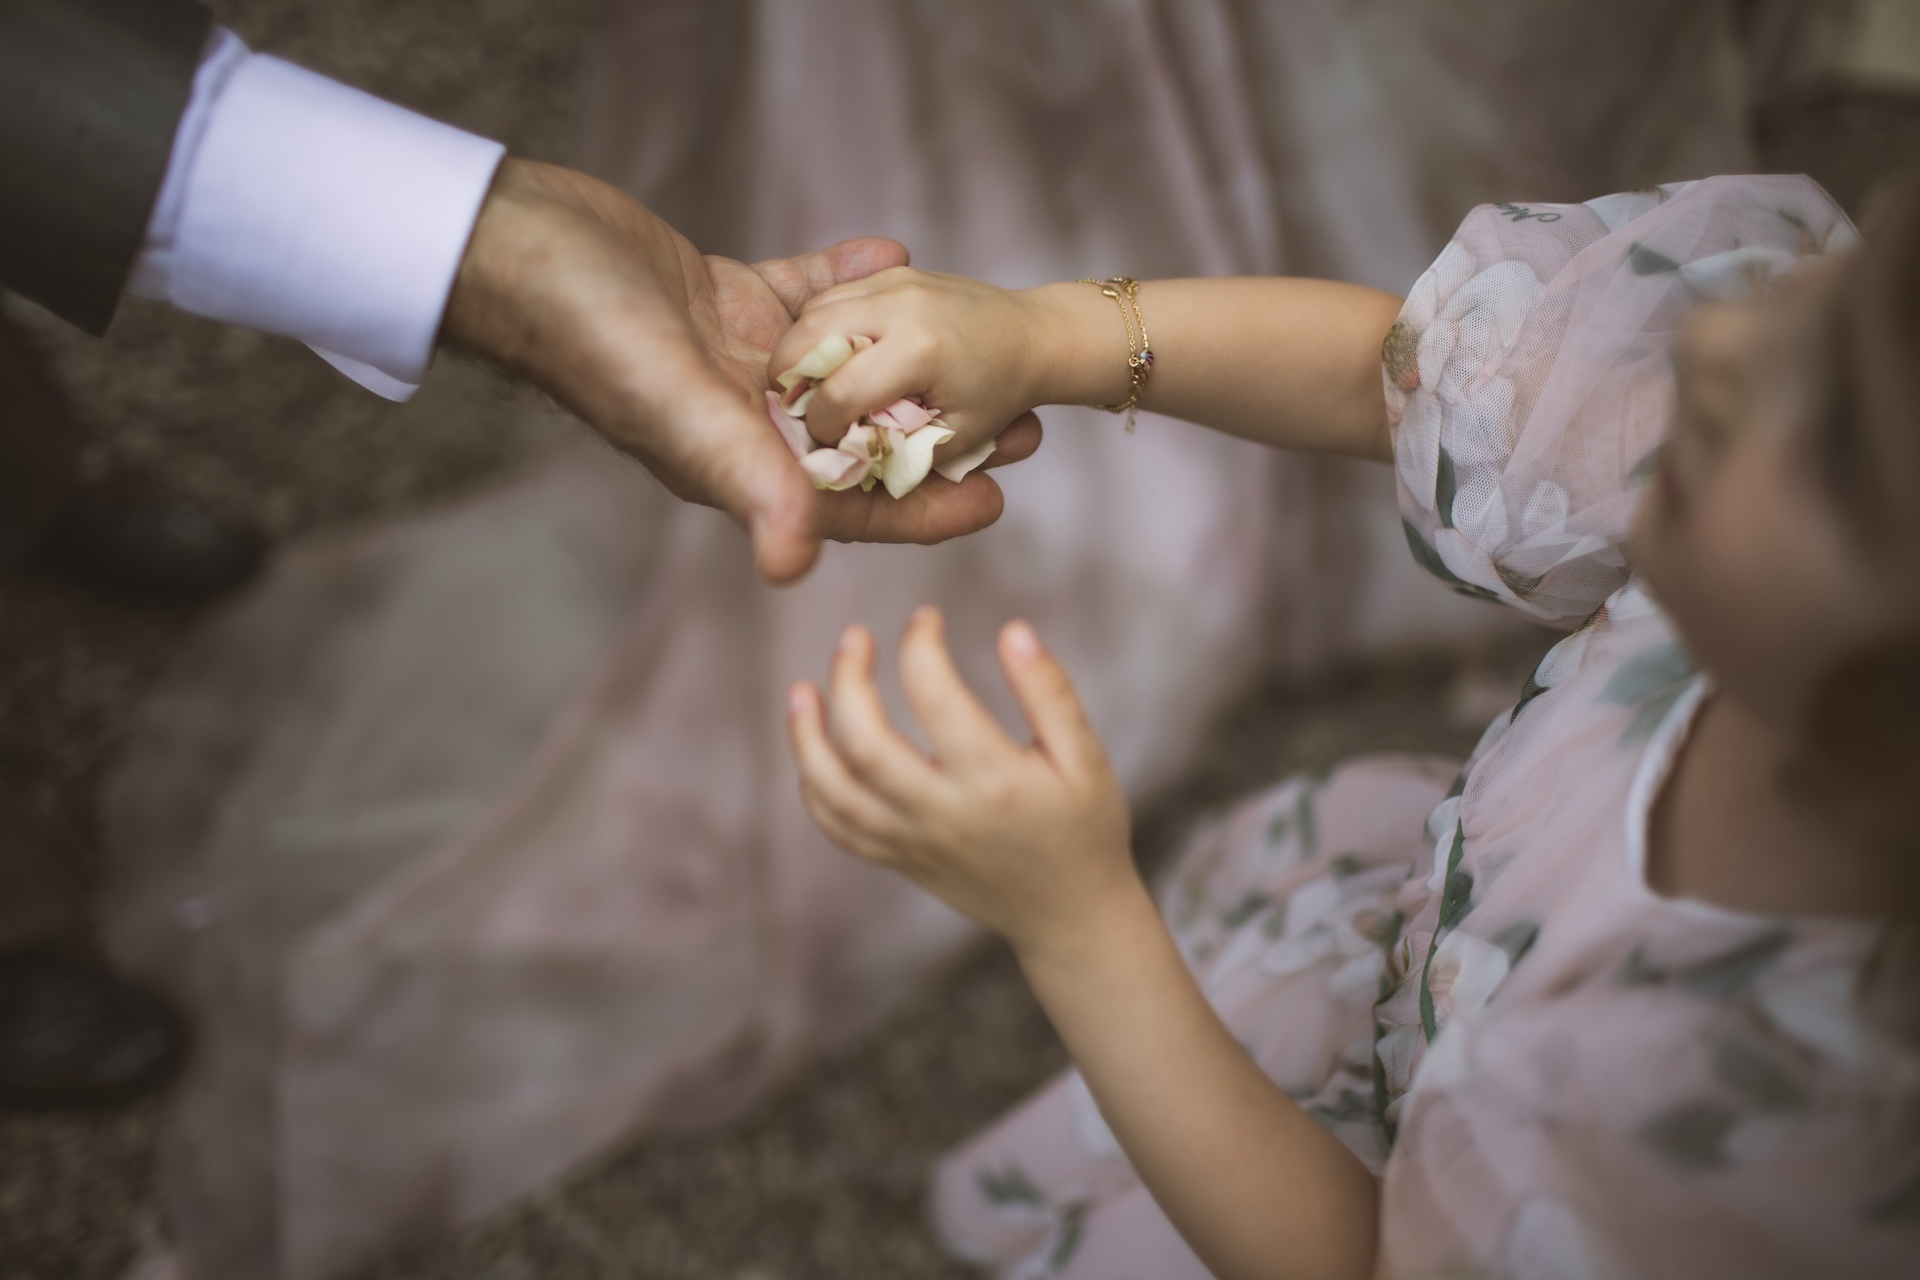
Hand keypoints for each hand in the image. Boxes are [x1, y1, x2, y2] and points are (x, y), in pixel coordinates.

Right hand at [443, 160, 1041, 583]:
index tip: (1000, 499)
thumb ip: (748, 484)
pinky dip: (850, 278)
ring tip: (978, 340)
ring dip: (913, 357)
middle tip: (1022, 420)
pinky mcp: (725, 296)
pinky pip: (807, 293)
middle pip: (866, 439)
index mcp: (739, 463)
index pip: (851, 505)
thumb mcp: (684, 415)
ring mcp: (736, 357)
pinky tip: (897, 252)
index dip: (927, 507)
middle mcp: (745, 419)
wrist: (522, 249)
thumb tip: (795, 571)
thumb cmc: (593, 339)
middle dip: (943, 432)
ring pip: (849, 367)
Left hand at [785, 606, 1138, 959]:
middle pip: (865, 744)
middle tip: (856, 638)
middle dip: (849, 680)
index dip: (920, 645)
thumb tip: (1011, 631)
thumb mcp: (1086, 756)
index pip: (935, 697)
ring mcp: (913, 843)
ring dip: (807, 737)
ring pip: (835, 791)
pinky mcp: (899, 861)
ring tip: (802, 690)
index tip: (926, 619)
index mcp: (995, 781)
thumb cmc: (1084, 828)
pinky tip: (814, 747)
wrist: (1071, 918)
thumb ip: (1049, 692)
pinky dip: (814, 787)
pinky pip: (839, 827)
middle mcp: (944, 815)